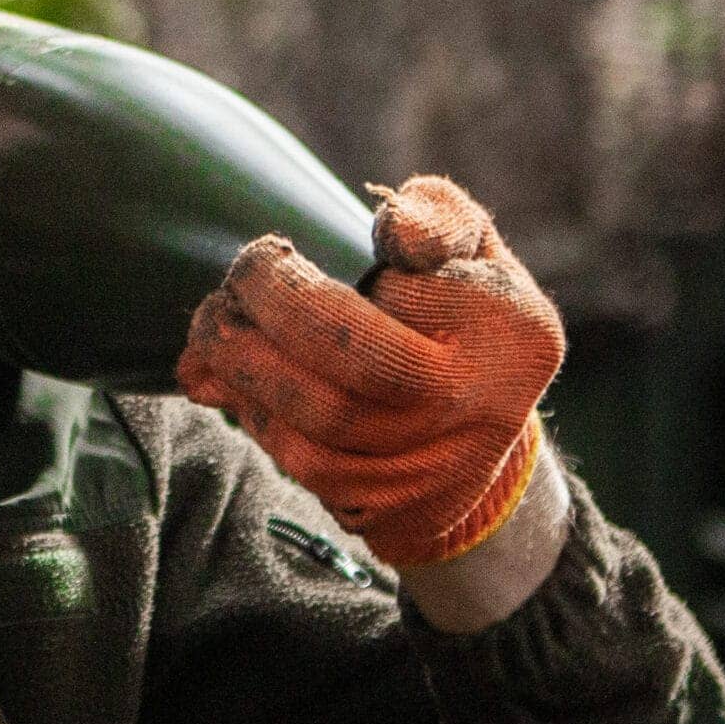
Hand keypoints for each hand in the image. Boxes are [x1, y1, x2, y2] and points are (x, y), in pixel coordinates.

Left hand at [175, 174, 563, 570]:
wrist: (485, 417)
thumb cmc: (463, 307)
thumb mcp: (471, 247)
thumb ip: (438, 216)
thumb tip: (395, 224)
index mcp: (509, 335)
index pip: (392, 305)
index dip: (304, 283)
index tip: (269, 251)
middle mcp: (477, 412)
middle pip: (348, 380)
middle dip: (261, 328)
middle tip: (226, 290)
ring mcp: (433, 471)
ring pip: (316, 437)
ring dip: (245, 378)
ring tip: (215, 330)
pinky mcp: (392, 507)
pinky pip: (308, 472)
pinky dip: (257, 421)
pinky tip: (232, 381)